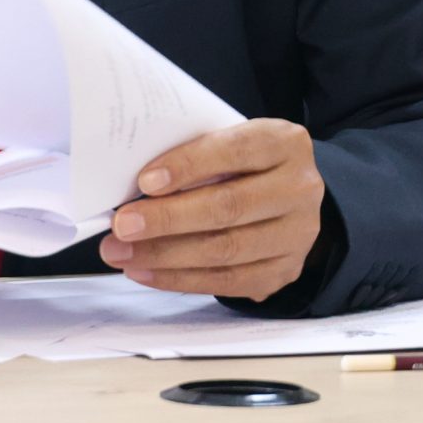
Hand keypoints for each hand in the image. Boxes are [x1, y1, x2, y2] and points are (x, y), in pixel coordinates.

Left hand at [96, 119, 325, 300]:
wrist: (289, 194)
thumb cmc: (244, 162)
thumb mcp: (230, 140)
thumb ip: (196, 153)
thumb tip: (135, 185)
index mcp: (284, 143)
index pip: (234, 150)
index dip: (188, 165)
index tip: (145, 181)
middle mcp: (299, 188)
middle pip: (228, 207)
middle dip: (168, 219)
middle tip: (122, 225)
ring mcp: (297, 234)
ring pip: (226, 250)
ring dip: (165, 255)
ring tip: (122, 252)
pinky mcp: (285, 271)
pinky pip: (228, 281)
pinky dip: (180, 279)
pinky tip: (145, 272)